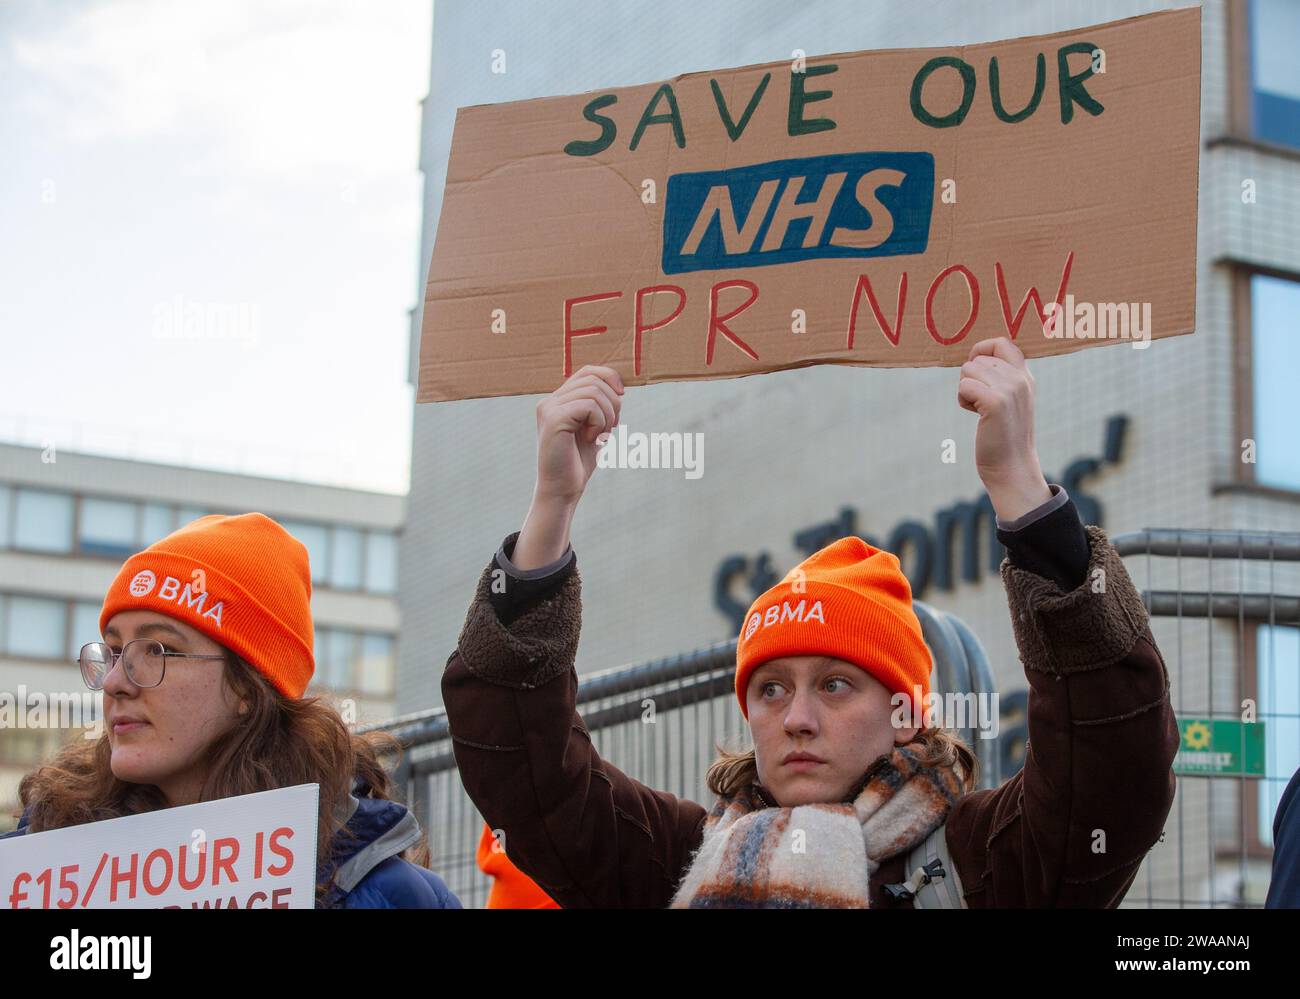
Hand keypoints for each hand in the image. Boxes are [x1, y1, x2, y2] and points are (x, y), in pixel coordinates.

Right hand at [514, 365, 623, 569]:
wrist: (562, 490)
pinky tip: (591, 439)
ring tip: (599, 436)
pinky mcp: (553, 419)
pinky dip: (599, 422)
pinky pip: (589, 405)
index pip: (587, 371)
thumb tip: (619, 386)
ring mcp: (549, 409)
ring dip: (607, 415)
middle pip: (593, 379)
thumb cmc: (578, 463)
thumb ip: (600, 406)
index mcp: (557, 401)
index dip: (609, 376)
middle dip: (613, 401)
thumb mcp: (594, 428)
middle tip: (611, 427)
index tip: (622, 395)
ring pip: (594, 391)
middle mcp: (549, 401)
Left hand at [957, 337, 1051, 521]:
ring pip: (968, 371)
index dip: (981, 351)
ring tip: (980, 410)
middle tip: (981, 403)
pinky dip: (963, 400)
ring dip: (965, 390)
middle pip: (977, 359)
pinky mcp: (996, 402)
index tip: (976, 373)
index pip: (1001, 343)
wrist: (1012, 467)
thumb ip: (1001, 378)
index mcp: (1025, 376)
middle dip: (970, 379)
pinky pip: (964, 386)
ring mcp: (1010, 389)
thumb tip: (974, 358)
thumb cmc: (1003, 435)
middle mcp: (1020, 379)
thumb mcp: (1009, 400)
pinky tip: (975, 414)